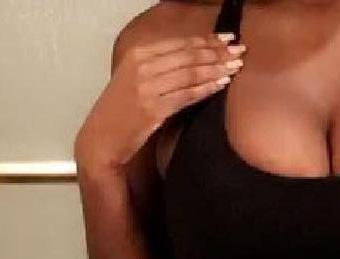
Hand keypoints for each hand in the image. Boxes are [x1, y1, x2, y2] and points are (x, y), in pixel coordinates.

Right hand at [74, 33, 245, 172]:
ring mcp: (147, 87)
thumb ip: (159, 67)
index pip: (179, 43)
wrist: (101, 140)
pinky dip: (206, 89)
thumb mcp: (134, 79)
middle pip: (188, 55)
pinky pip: (186, 95)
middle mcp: (141, 67)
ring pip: (190, 73)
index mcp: (137, 55)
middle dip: (217, 52)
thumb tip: (193, 59)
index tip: (227, 38)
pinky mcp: (153, 109)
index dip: (207, 40)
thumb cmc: (120, 112)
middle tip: (238, 50)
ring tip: (235, 66)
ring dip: (216, 68)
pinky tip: (221, 85)